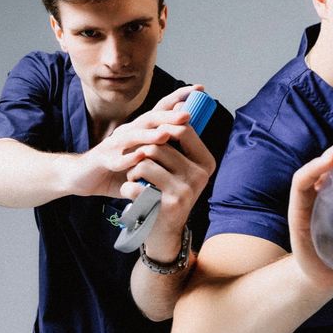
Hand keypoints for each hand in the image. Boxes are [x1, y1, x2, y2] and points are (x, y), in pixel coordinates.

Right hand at [70, 86, 202, 198]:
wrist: (81, 176)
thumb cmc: (116, 167)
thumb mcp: (142, 156)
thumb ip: (161, 148)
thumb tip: (188, 139)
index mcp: (139, 130)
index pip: (161, 110)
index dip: (178, 98)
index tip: (200, 89)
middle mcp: (127, 133)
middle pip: (149, 119)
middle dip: (168, 115)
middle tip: (187, 113)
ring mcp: (114, 145)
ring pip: (133, 136)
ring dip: (150, 135)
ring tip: (166, 134)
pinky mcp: (102, 160)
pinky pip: (117, 159)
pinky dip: (129, 159)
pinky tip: (140, 157)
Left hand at [121, 86, 215, 261]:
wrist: (164, 232)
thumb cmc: (169, 192)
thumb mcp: (183, 168)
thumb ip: (182, 139)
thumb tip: (183, 100)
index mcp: (206, 163)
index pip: (183, 128)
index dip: (160, 128)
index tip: (149, 139)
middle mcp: (200, 176)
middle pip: (160, 143)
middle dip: (141, 151)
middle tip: (137, 163)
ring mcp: (186, 191)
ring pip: (145, 160)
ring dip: (132, 169)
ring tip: (135, 178)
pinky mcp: (168, 206)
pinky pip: (135, 183)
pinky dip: (127, 188)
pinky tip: (132, 195)